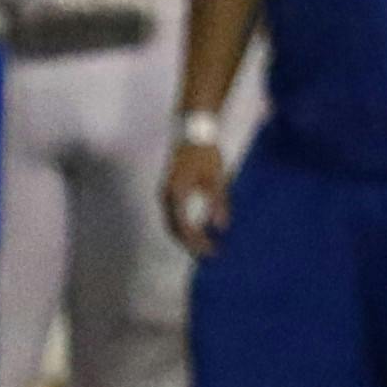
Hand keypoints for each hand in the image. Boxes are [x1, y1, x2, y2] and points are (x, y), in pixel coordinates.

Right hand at [163, 141, 227, 255]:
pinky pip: (173, 215)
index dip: (197, 242)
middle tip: (208, 254)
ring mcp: (165, 193)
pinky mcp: (169, 190)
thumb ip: (218, 203)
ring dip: (186, 236)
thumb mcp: (216, 178)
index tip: (212, 251)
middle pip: (174, 229)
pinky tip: (198, 230)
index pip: (184, 227)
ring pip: (171, 223)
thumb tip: (221, 227)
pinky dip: (183, 226)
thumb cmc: (205, 153)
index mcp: (177, 193)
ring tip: (204, 246)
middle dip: (190, 244)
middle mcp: (166, 195)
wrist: (192, 132)